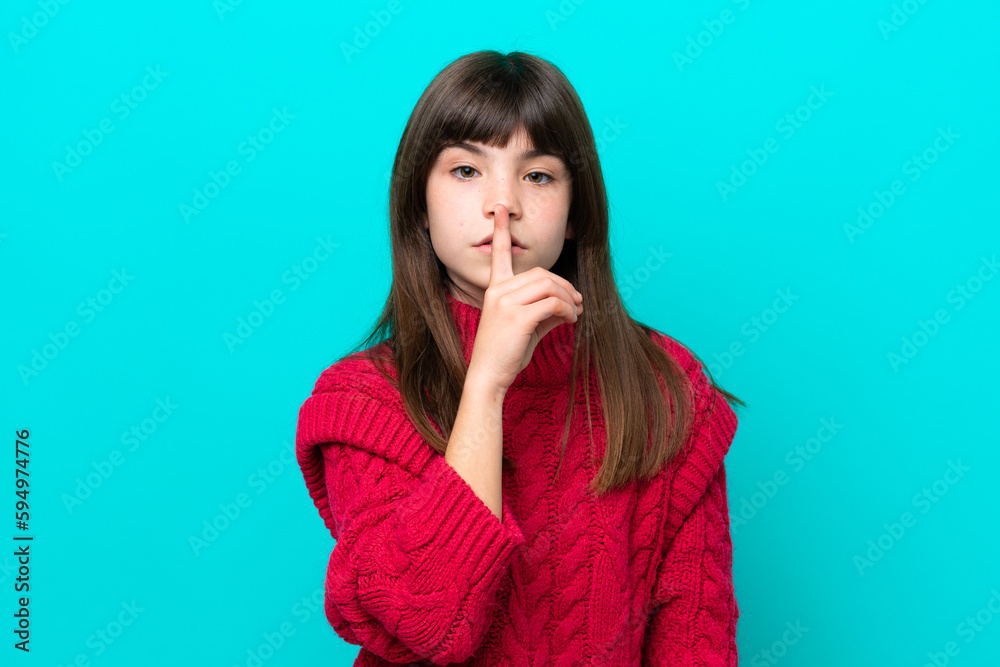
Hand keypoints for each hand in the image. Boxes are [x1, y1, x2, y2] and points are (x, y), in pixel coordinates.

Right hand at [467, 204, 582, 392]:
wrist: (488, 376)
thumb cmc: (505, 354)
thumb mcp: (525, 328)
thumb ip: (544, 312)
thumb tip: (570, 307)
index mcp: (495, 289)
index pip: (499, 253)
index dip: (501, 230)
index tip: (500, 209)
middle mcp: (498, 290)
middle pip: (542, 273)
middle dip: (565, 285)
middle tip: (579, 301)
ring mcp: (506, 302)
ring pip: (549, 285)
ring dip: (569, 298)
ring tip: (576, 312)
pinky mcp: (518, 316)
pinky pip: (552, 303)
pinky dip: (568, 310)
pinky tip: (571, 320)